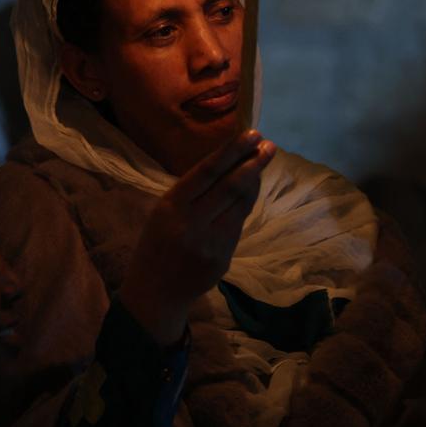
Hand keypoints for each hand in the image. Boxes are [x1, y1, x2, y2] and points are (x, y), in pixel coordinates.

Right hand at [118, 130, 276, 345]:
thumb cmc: (157, 243)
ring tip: (263, 160)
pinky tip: (252, 189)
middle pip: (229, 186)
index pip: (206, 172)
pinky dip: (246, 203)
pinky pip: (238, 224)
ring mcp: (210, 242)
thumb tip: (229, 164)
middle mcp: (191, 223)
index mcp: (170, 206)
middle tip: (269, 145)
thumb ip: (192, 193)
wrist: (156, 291)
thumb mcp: (163, 213)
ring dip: (255, 180)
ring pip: (240, 204)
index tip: (251, 135)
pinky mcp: (223, 257)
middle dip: (252, 163)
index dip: (231, 152)